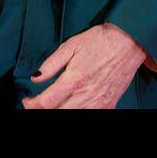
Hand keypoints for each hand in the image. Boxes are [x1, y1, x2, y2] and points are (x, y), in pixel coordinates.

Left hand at [22, 23, 147, 108]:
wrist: (129, 42)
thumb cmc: (99, 40)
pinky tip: (74, 106)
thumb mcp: (71, 45)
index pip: (46, 102)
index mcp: (74, 80)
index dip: (32, 105)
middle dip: (43, 111)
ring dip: (60, 112)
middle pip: (58, 113)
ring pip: (73, 116)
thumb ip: (51, 64)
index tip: (27, 101)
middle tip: (37, 105)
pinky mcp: (109, 104)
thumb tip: (36, 77)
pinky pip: (91, 115)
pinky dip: (80, 113)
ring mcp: (98, 102)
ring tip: (54, 106)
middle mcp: (85, 95)